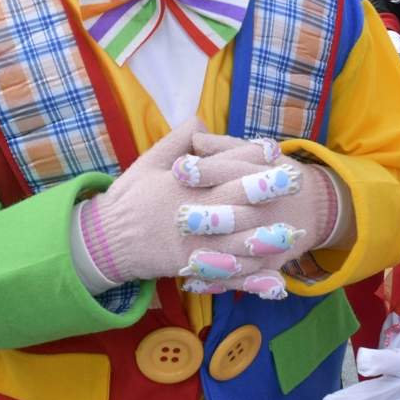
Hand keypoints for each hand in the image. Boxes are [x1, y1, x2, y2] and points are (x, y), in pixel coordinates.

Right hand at [75, 122, 334, 298]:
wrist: (104, 241)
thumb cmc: (128, 198)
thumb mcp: (147, 163)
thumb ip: (176, 141)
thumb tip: (200, 120)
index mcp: (182, 182)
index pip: (222, 165)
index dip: (249, 157)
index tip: (275, 150)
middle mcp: (191, 211)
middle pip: (233, 200)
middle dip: (265, 191)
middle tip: (295, 183)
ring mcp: (192, 241)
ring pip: (233, 240)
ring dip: (263, 237)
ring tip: (290, 232)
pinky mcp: (191, 265)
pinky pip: (223, 273)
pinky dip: (248, 276)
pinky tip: (270, 280)